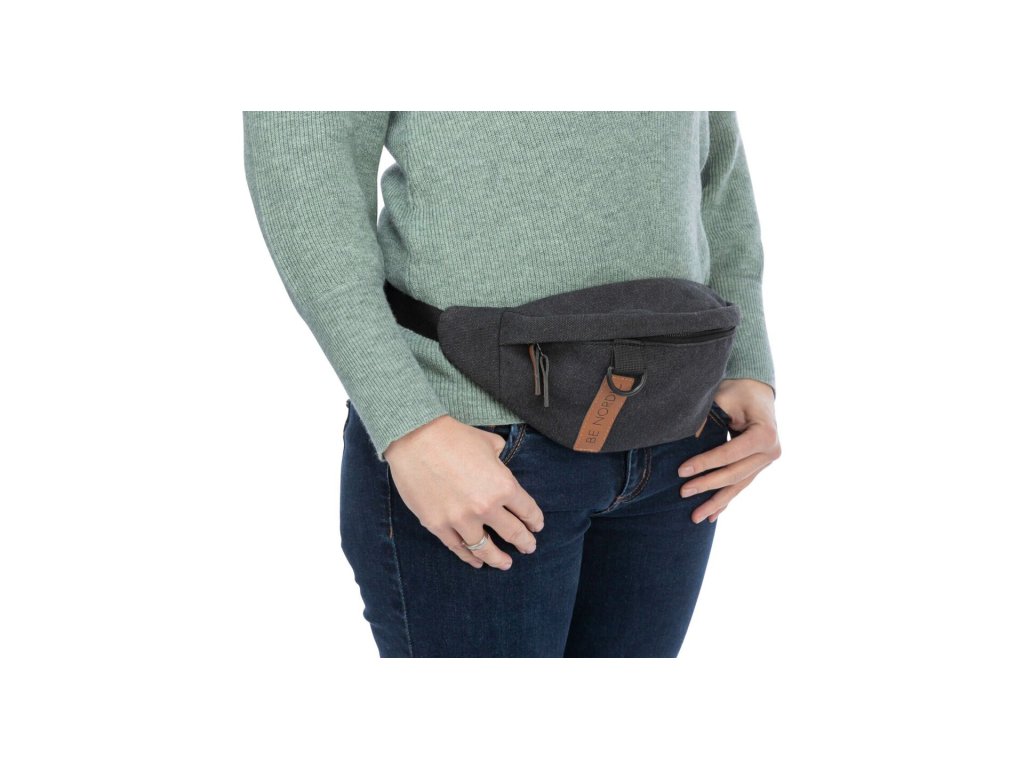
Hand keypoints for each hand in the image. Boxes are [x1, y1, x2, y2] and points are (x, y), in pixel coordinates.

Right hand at [382, 416, 544, 569]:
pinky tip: (477, 561)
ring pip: (485, 549)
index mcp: (503, 485)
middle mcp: (486, 507)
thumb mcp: (488, 443)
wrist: (414, 439)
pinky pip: (458, 548)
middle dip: (524, 543)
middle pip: (513, 533)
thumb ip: (500, 458)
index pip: (527, 511)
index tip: (536, 527)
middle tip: (529, 548)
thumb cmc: (453, 436)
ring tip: (505, 564)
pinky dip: (469, 557)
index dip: (535, 521)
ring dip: (498, 559)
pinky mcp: (438, 525)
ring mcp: (461, 520)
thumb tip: (500, 463)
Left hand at [677, 379, 780, 523]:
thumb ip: (709, 418)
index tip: (681, 471)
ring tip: (695, 517)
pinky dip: (725, 501)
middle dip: (707, 485)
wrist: (756, 391)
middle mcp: (770, 451)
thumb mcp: (723, 398)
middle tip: (683, 493)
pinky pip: (740, 486)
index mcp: (765, 434)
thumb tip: (688, 440)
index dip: (705, 464)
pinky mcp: (758, 467)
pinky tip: (712, 516)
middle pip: (734, 474)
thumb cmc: (738, 392)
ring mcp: (766, 462)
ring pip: (738, 486)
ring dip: (716, 502)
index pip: (730, 454)